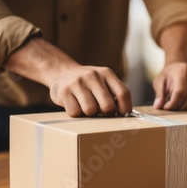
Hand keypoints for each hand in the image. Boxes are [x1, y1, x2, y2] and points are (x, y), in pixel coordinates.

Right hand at [5, 38, 131, 116]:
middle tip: (101, 111)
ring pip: (90, 111)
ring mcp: (77, 83)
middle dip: (106, 113)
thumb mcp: (103, 80)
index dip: (125, 108)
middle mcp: (92, 76)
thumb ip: (114, 92)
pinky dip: (77, 114)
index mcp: (106, 73)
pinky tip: (75, 105)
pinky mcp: (64, 92)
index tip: (122, 115)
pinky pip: (75, 113)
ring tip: (86, 107)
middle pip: (108, 106)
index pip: (123, 93)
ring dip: (89, 114)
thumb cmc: (88, 83)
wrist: (61, 72)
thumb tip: (124, 113)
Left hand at [153, 62, 186, 109]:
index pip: (180, 91)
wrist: (180, 68)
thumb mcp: (160, 81)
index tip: (167, 109)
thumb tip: (158, 106)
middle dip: (183, 108)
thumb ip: (159, 93)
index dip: (173, 104)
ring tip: (184, 109)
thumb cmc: (169, 76)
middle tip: (175, 111)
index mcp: (182, 70)